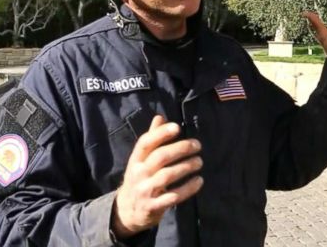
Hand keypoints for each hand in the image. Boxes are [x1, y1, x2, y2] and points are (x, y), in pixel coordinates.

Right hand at [111, 115, 202, 237]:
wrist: (127, 211)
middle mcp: (138, 173)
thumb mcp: (140, 159)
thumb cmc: (139, 177)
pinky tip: (199, 181)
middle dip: (180, 149)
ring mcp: (145, 190)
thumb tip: (160, 117)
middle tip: (197, 145)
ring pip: (167, 176)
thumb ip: (152, 138)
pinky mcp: (153, 206)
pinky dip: (188, 188)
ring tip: (199, 161)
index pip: (145, 142)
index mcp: (135, 159)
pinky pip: (173, 196)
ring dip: (186, 167)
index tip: (177, 127)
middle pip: (160, 157)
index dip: (160, 133)